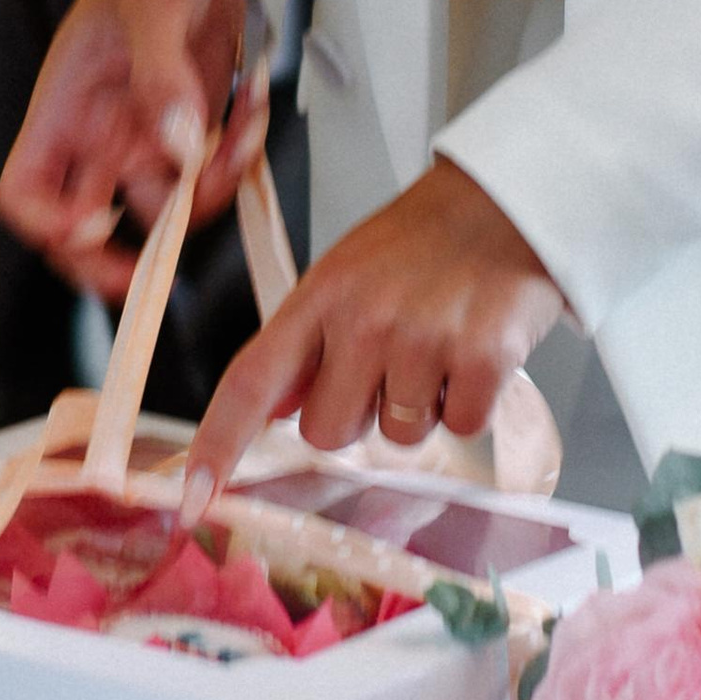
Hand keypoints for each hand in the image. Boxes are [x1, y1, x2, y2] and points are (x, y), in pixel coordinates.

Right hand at [0, 0, 263, 299]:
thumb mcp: (149, 5)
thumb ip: (160, 76)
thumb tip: (175, 141)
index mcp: (64, 108)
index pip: (26, 191)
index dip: (48, 224)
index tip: (89, 228)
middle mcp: (99, 136)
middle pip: (86, 229)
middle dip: (121, 259)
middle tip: (159, 270)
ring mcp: (145, 138)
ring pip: (167, 206)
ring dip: (212, 185)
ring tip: (240, 124)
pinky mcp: (189, 131)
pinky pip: (212, 172)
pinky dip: (240, 152)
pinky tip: (250, 103)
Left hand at [178, 157, 563, 518]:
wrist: (508, 200)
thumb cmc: (422, 240)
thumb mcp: (347, 272)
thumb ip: (308, 341)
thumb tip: (272, 409)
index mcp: (320, 296)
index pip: (250, 381)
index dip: (218, 445)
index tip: (192, 499)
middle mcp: (364, 320)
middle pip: (328, 433)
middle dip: (358, 413)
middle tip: (393, 359)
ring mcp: (424, 340)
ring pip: (399, 437)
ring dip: (420, 406)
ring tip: (441, 343)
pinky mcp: (484, 358)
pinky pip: (460, 427)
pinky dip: (470, 401)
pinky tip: (475, 350)